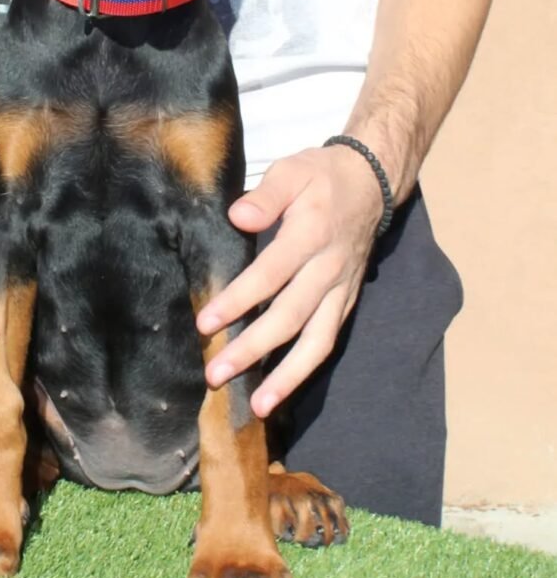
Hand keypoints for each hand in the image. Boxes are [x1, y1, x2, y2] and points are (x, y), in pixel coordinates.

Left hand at [196, 145, 382, 417]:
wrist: (371, 184)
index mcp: (311, 235)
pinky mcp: (346, 302)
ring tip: (258, 407)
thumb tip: (238, 217)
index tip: (205, 323)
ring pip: (316, 341)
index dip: (238, 301)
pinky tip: (281, 389)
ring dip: (287, 377)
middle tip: (215, 373)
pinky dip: (306, 368)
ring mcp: (341, 290)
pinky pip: (327, 341)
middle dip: (252, 349)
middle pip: (289, 317)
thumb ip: (266, 196)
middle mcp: (328, 269)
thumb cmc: (321, 176)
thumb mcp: (292, 171)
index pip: (269, 275)